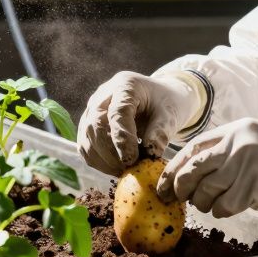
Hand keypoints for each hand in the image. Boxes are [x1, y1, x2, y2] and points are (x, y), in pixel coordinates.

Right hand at [78, 71, 204, 174]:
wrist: (157, 99)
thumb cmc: (165, 104)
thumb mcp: (171, 114)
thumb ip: (161, 131)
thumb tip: (151, 153)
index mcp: (125, 85)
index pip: (117, 112)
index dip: (122, 138)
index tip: (132, 159)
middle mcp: (103, 94)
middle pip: (96, 124)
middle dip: (110, 151)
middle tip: (128, 168)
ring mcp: (92, 108)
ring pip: (87, 136)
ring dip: (103, 159)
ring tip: (124, 171)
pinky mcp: (88, 124)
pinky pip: (85, 145)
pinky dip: (97, 161)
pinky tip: (115, 168)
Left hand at [156, 118, 257, 218]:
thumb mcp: (252, 140)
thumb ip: (224, 151)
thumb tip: (187, 175)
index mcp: (233, 131)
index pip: (191, 150)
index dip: (173, 169)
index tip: (163, 185)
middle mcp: (237, 145)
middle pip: (193, 171)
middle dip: (181, 189)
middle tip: (180, 199)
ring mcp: (247, 165)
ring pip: (207, 192)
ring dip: (205, 203)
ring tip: (215, 203)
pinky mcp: (257, 186)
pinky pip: (226, 206)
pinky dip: (223, 211)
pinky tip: (232, 207)